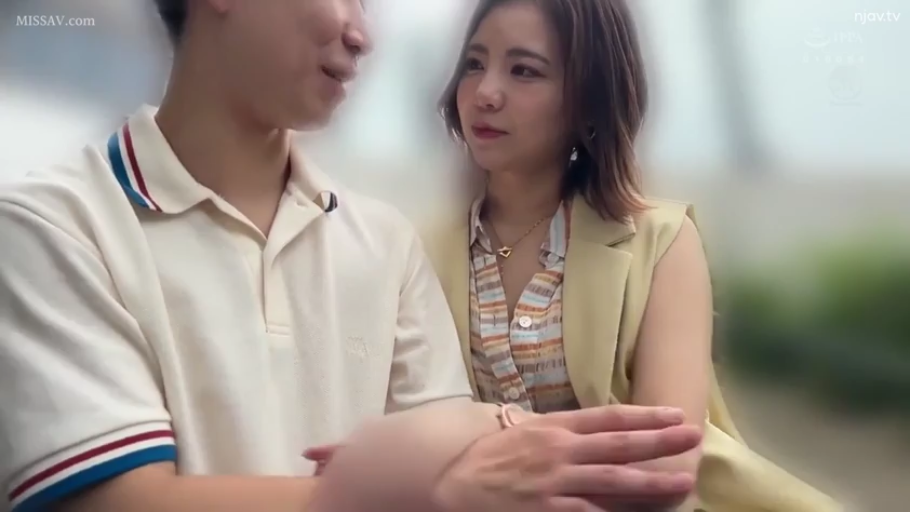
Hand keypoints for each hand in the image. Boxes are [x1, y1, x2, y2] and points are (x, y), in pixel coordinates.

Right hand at [432, 405, 700, 511]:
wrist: (453, 484)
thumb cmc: (490, 456)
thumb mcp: (524, 429)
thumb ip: (561, 429)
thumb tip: (596, 426)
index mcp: (554, 427)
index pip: (608, 418)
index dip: (644, 416)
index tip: (675, 413)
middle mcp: (559, 452)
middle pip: (619, 446)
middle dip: (660, 442)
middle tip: (693, 435)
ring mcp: (555, 484)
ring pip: (613, 483)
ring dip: (651, 483)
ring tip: (683, 481)